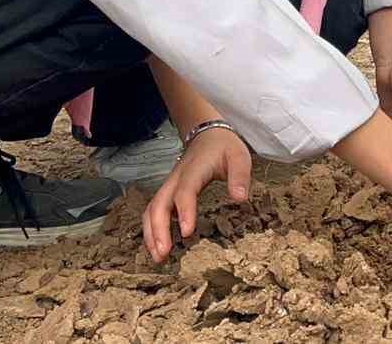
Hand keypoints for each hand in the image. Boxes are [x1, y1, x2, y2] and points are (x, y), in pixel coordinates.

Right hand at [142, 127, 250, 262]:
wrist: (207, 134)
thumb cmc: (224, 147)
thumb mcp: (239, 157)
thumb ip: (240, 176)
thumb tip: (240, 199)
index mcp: (194, 170)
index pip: (185, 191)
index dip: (184, 211)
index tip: (187, 232)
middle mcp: (176, 179)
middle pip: (159, 204)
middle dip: (158, 230)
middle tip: (163, 254)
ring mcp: (169, 186)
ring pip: (152, 209)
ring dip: (151, 233)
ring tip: (158, 257)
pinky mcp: (168, 192)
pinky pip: (154, 211)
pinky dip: (152, 229)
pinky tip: (158, 246)